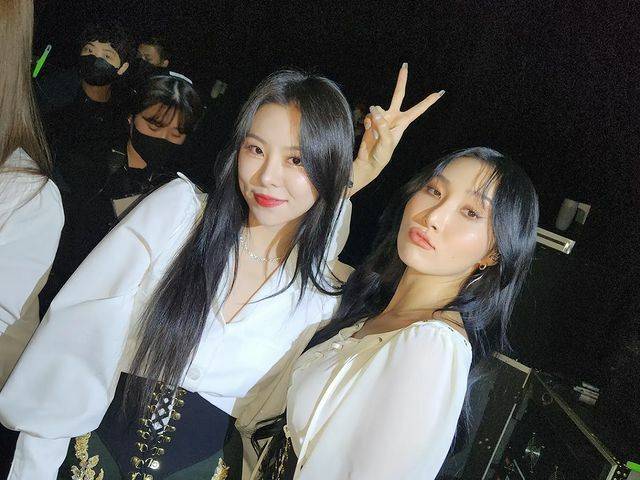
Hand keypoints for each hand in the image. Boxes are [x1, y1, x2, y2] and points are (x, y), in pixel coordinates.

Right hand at [350, 63, 443, 195]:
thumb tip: (374, 109)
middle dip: (401, 81)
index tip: (440, 92)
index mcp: (402, 122)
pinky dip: (367, 122)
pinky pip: (368, 116)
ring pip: (377, 108)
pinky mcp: (370, 121)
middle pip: (398, 95)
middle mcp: (393, 117)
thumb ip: (382, 124)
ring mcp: (381, 118)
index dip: (428, 101)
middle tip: (404, 65)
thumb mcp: (387, 141)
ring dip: (374, 117)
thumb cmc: (382, 155)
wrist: (368, 162)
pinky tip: (368, 131)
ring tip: (373, 132)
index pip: (418, 109)